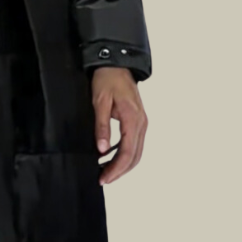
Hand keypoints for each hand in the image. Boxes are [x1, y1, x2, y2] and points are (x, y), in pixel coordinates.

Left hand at [91, 66, 147, 184]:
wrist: (116, 62)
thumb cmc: (107, 78)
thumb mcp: (100, 102)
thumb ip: (101, 126)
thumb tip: (102, 149)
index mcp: (133, 119)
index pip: (127, 152)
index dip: (116, 169)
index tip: (104, 178)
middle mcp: (142, 123)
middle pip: (135, 156)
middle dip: (120, 171)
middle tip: (103, 179)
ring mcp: (142, 122)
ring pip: (136, 152)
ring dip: (123, 164)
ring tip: (105, 171)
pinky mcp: (138, 120)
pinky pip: (134, 143)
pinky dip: (124, 153)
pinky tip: (110, 156)